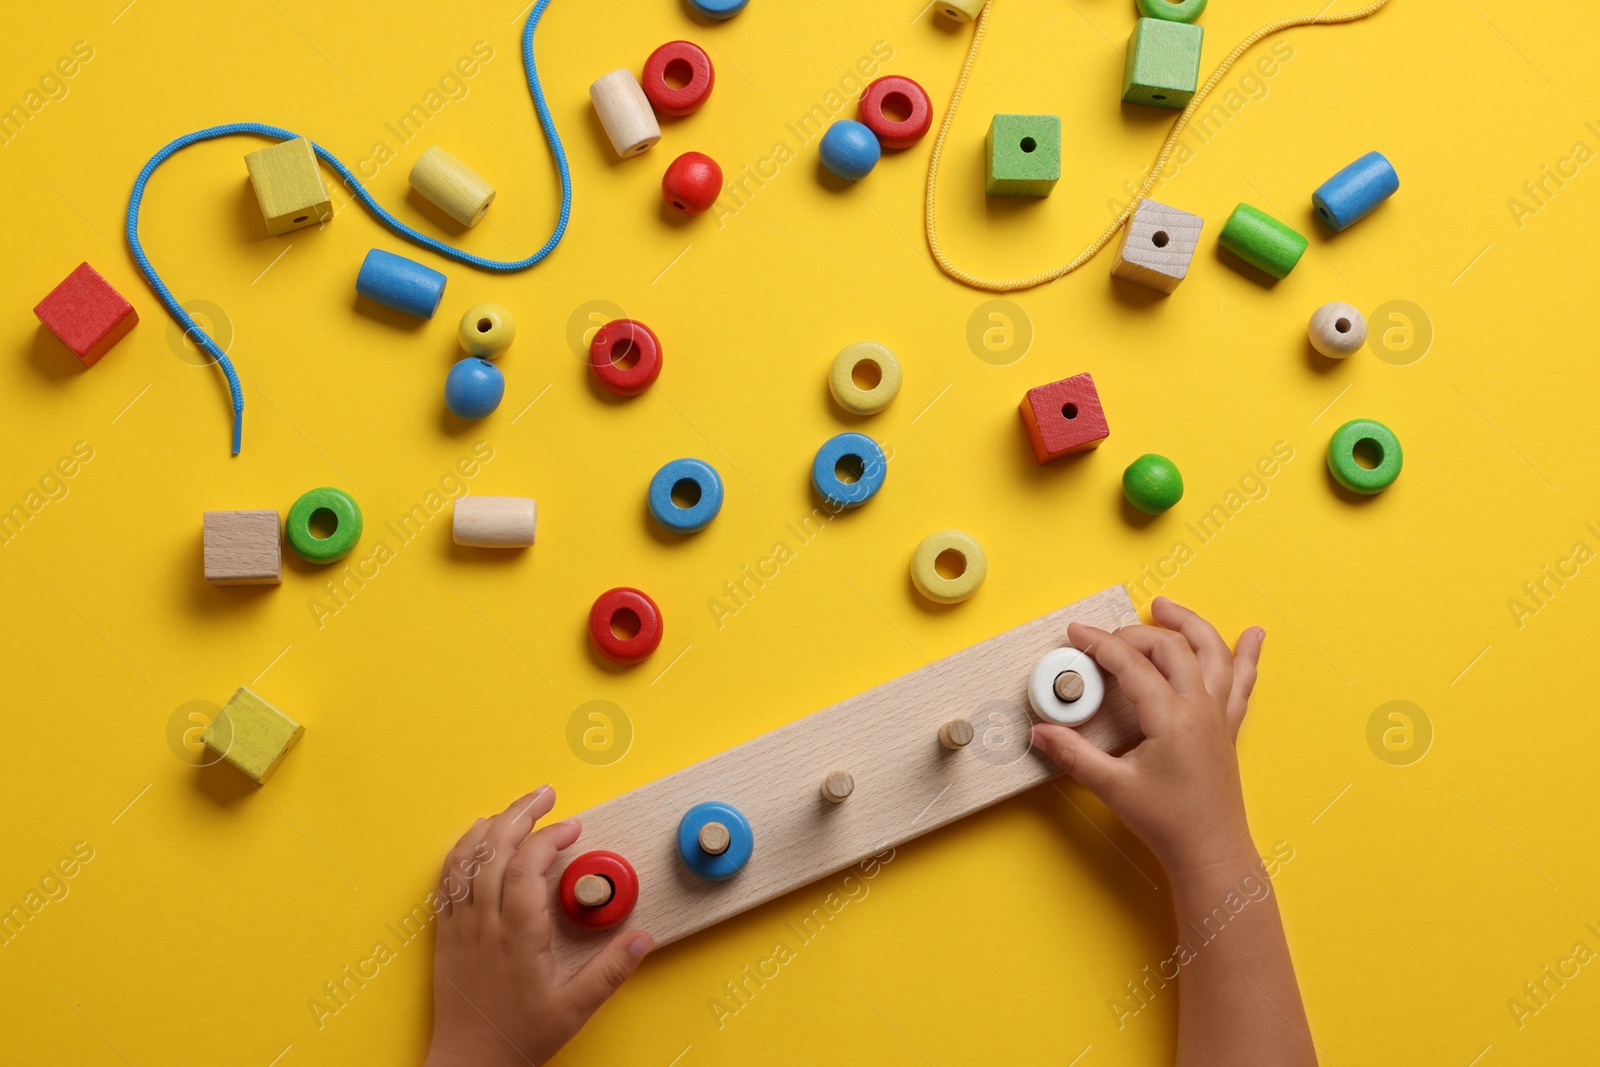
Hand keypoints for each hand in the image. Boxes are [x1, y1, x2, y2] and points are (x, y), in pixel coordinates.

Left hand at [425, 787, 652, 1066]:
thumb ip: (611, 970)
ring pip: (466, 859)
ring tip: (513, 808)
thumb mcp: (575, 1007)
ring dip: (490, 826)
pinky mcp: (446, 933)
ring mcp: (461, 926)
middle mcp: (484, 924)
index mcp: (518, 936)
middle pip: (494, 850)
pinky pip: (446, 879)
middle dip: (520, 813)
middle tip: (544, 795)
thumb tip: (641, 938)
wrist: (470, 1063)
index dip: (549, 838)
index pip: (527, 867)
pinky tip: (475, 839)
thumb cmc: (518, 1037)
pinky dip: (461, 850)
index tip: (571, 828)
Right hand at [1031, 597, 1266, 877]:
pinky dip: (1248, 654)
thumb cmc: (1167, 822)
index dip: (1101, 644)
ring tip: (1166, 606)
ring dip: (1190, 623)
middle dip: (1135, 631)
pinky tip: (1253, 635)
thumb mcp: (1111, 787)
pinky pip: (1243, 681)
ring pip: (1212, 652)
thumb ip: (1073, 754)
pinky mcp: (1228, 726)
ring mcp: (1219, 715)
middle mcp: (1201, 709)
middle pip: (1172, 647)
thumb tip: (1040, 732)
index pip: (1132, 665)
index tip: (1077, 634)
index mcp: (1172, 719)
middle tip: (1106, 635)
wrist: (1209, 850)